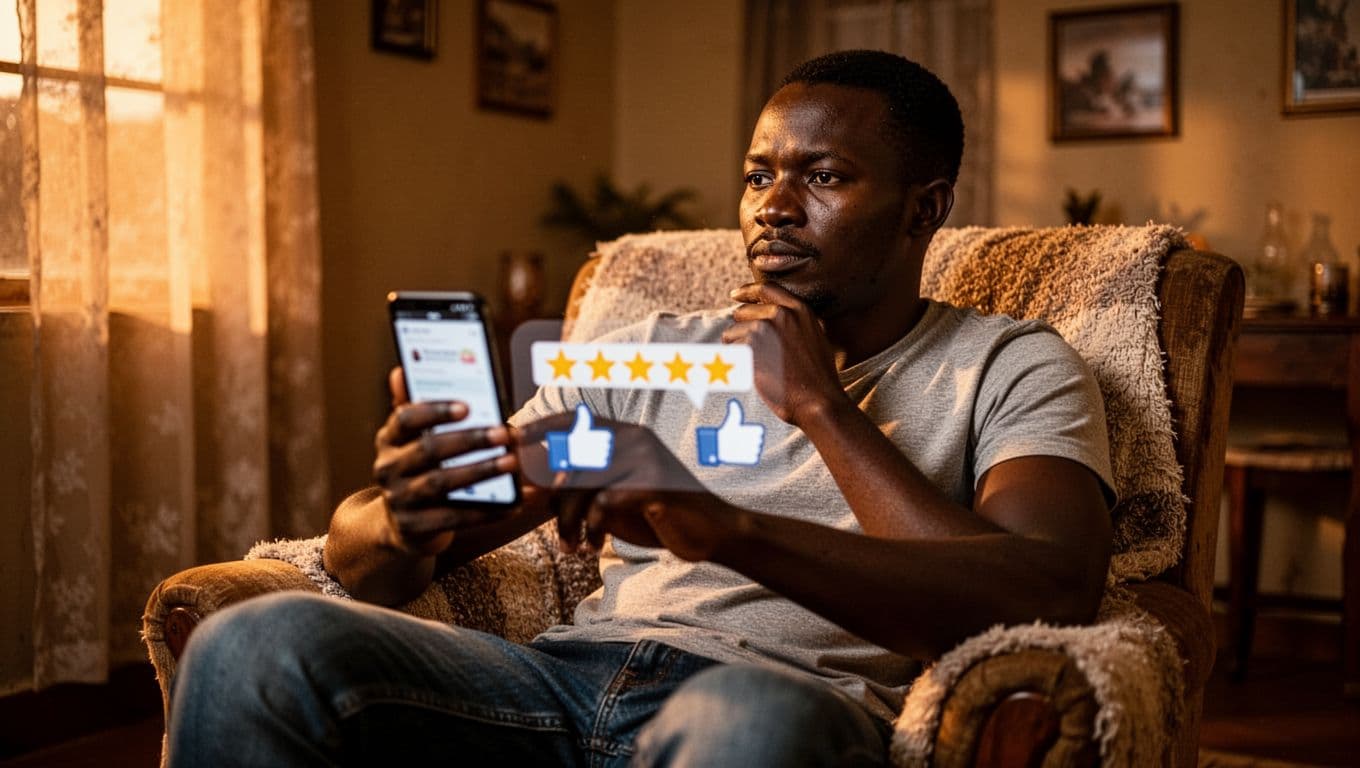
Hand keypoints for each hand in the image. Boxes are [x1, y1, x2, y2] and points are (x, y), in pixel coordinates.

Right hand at [371, 367, 526, 554]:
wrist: (402, 526)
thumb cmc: (420, 470)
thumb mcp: (414, 441)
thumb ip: (416, 408)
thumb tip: (402, 371)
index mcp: (389, 439)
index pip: (405, 418)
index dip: (435, 411)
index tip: (467, 407)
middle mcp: (387, 468)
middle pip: (428, 450)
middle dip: (469, 440)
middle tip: (503, 434)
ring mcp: (398, 500)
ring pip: (440, 483)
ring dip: (479, 471)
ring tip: (511, 462)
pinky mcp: (412, 528)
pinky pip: (452, 518)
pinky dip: (484, 512)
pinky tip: (511, 504)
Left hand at [518, 413, 742, 561]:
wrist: (709, 533)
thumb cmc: (657, 515)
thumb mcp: (612, 497)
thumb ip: (579, 487)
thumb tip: (531, 486)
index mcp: (623, 433)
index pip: (572, 420)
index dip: (537, 428)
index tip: (508, 441)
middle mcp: (633, 437)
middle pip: (570, 456)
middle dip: (547, 491)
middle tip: (537, 518)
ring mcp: (645, 457)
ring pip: (583, 484)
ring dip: (568, 522)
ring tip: (569, 547)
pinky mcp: (653, 483)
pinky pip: (604, 503)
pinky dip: (592, 530)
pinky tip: (593, 547)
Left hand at [722, 282, 846, 425]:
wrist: (818, 400)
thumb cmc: (817, 376)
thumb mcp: (814, 336)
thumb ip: (794, 321)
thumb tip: (769, 315)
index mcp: (798, 309)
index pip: (765, 289)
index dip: (746, 291)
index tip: (735, 295)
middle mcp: (780, 314)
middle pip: (741, 312)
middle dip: (741, 329)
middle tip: (754, 352)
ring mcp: (764, 329)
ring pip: (731, 333)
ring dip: (737, 348)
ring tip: (758, 366)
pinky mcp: (751, 347)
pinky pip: (731, 351)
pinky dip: (736, 363)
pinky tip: (755, 373)